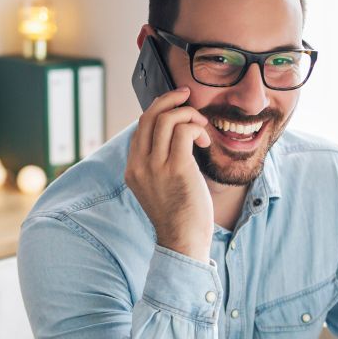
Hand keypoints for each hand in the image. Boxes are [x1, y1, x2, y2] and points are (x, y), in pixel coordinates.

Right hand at [125, 88, 213, 261]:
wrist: (183, 242)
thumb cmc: (178, 216)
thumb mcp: (160, 187)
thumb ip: (160, 164)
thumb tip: (176, 137)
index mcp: (132, 169)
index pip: (141, 127)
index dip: (159, 110)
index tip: (177, 106)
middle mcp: (139, 165)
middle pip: (149, 116)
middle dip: (170, 100)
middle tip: (188, 97)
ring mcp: (155, 166)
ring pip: (167, 119)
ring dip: (189, 115)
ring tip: (202, 129)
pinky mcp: (175, 168)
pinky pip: (183, 131)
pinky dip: (196, 128)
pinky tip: (205, 142)